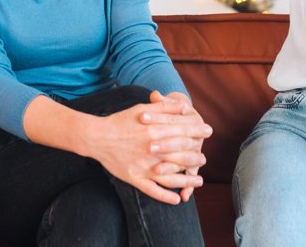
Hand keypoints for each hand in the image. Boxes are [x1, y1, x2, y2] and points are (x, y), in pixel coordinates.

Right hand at [88, 96, 211, 204]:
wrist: (97, 137)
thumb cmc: (120, 121)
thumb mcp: (142, 108)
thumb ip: (164, 107)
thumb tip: (184, 105)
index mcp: (155, 130)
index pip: (183, 131)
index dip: (198, 131)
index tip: (208, 131)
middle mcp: (152, 149)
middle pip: (181, 154)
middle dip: (196, 156)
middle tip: (204, 158)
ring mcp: (144, 166)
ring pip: (171, 176)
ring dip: (187, 180)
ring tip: (199, 181)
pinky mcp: (135, 178)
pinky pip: (153, 190)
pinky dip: (166, 196)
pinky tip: (177, 200)